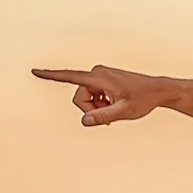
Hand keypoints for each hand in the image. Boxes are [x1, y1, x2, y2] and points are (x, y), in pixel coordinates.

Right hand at [33, 65, 168, 126]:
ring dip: (96, 107)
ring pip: (86, 98)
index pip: (70, 77)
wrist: (157, 90)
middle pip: (79, 97)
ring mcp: (99, 75)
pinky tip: (114, 104)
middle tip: (109, 118)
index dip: (51, 76)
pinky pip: (93, 95)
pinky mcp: (103, 79)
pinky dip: (100, 103)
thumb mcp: (125, 112)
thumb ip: (104, 117)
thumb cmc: (143, 99)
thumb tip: (85, 122)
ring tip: (114, 109)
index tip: (34, 71)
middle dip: (90, 110)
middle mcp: (96, 73)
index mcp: (99, 78)